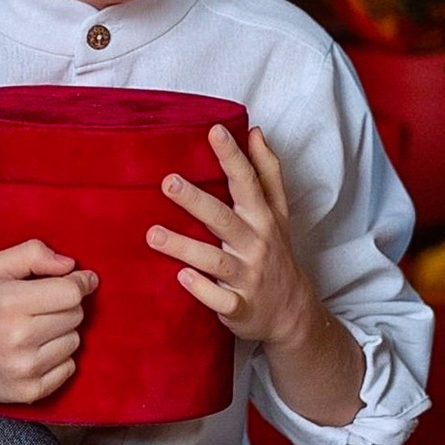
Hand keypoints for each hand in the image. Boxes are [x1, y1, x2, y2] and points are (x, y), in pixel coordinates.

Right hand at [0, 239, 94, 407]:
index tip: (76, 280)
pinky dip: (58, 358)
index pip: (71, 293)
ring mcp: (24, 369)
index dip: (78, 282)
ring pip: (74, 341)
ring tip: (32, 330)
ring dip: (61, 332)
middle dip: (65, 306)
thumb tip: (71, 266)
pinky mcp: (29, 391)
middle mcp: (18, 338)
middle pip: (75, 315)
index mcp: (9, 303)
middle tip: (39, 307)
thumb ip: (31, 254)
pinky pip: (69, 368)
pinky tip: (34, 351)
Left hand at [148, 125, 318, 352]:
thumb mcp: (279, 213)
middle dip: (196, 200)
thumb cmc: (276, 253)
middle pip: (224, 219)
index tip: (214, 131)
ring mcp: (248, 277)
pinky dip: (202, 289)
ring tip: (153, 235)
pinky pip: (220, 299)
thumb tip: (256, 132)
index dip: (232, 157)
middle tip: (168, 182)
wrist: (291, 312)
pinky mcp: (239, 307)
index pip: (247, 182)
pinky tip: (181, 277)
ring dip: (185, 247)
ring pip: (215, 260)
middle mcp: (256, 245)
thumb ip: (267, 173)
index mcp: (263, 218)